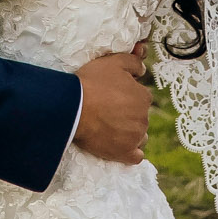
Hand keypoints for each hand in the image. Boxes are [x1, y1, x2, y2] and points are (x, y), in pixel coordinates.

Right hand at [72, 43, 151, 165]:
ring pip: (139, 136)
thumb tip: (142, 69)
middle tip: (107, 112)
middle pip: (140, 117)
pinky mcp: (125, 153)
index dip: (127, 97)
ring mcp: (135, 136)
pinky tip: (120, 148)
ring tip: (110, 129)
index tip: (113, 98)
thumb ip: (133, 62)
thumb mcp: (113, 62)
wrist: (73, 108)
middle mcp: (144, 117)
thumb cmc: (91, 83)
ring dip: (130, 133)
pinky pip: (136, 156)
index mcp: (143, 97)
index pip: (141, 98)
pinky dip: (130, 152)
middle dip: (128, 115)